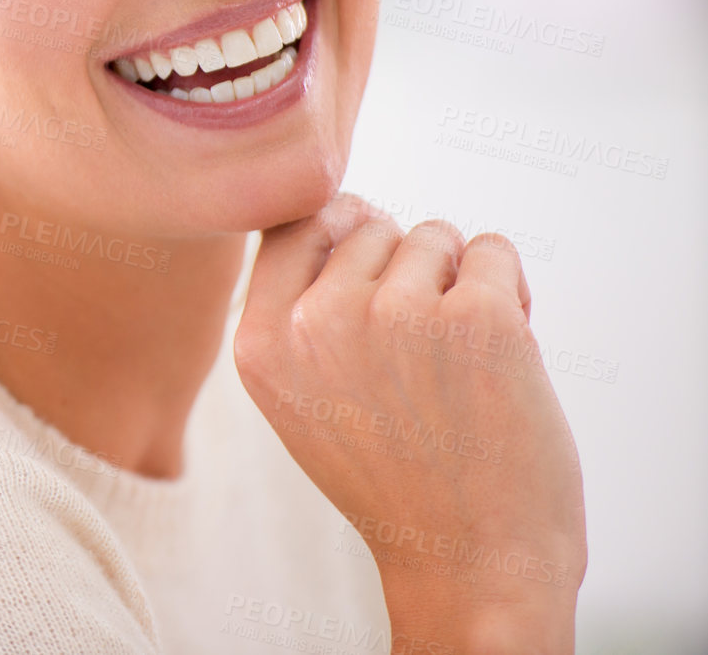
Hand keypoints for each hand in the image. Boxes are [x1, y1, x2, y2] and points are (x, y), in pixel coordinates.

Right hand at [234, 193, 586, 653]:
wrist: (472, 564)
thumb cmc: (395, 478)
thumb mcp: (299, 396)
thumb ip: (298, 307)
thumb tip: (349, 206)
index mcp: (262, 343)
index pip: (290, 224)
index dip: (337, 230)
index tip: (370, 269)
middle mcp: (318, 322)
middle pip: (369, 225)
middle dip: (404, 267)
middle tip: (420, 347)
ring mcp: (396, 315)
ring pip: (433, 235)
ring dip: (456, 281)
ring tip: (458, 358)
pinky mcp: (476, 318)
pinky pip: (494, 250)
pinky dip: (509, 289)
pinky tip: (502, 351)